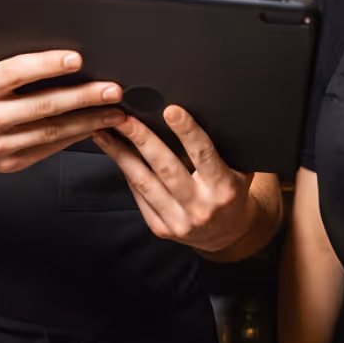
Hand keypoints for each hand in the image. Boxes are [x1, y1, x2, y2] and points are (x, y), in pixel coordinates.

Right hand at [0, 31, 123, 172]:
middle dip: (83, 96)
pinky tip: (95, 125)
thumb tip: (22, 17)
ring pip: (52, 131)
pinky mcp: (10, 163)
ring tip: (115, 110)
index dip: (48, 64)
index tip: (77, 59)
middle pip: (43, 105)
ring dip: (89, 120)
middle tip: (111, 88)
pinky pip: (49, 149)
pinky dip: (76, 137)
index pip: (16, 71)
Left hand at [94, 107, 256, 252]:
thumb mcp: (239, 169)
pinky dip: (127, 173)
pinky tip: (115, 155)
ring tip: (104, 133)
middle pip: (165, 167)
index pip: (203, 154)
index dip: (187, 131)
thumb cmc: (232, 191)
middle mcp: (201, 207)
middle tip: (124, 118)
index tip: (171, 110)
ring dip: (121, 155)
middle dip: (142, 139)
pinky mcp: (161, 229)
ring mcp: (179, 221)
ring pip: (144, 182)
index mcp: (223, 188)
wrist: (228, 233)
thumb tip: (198, 112)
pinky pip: (139, 196)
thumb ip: (222, 147)